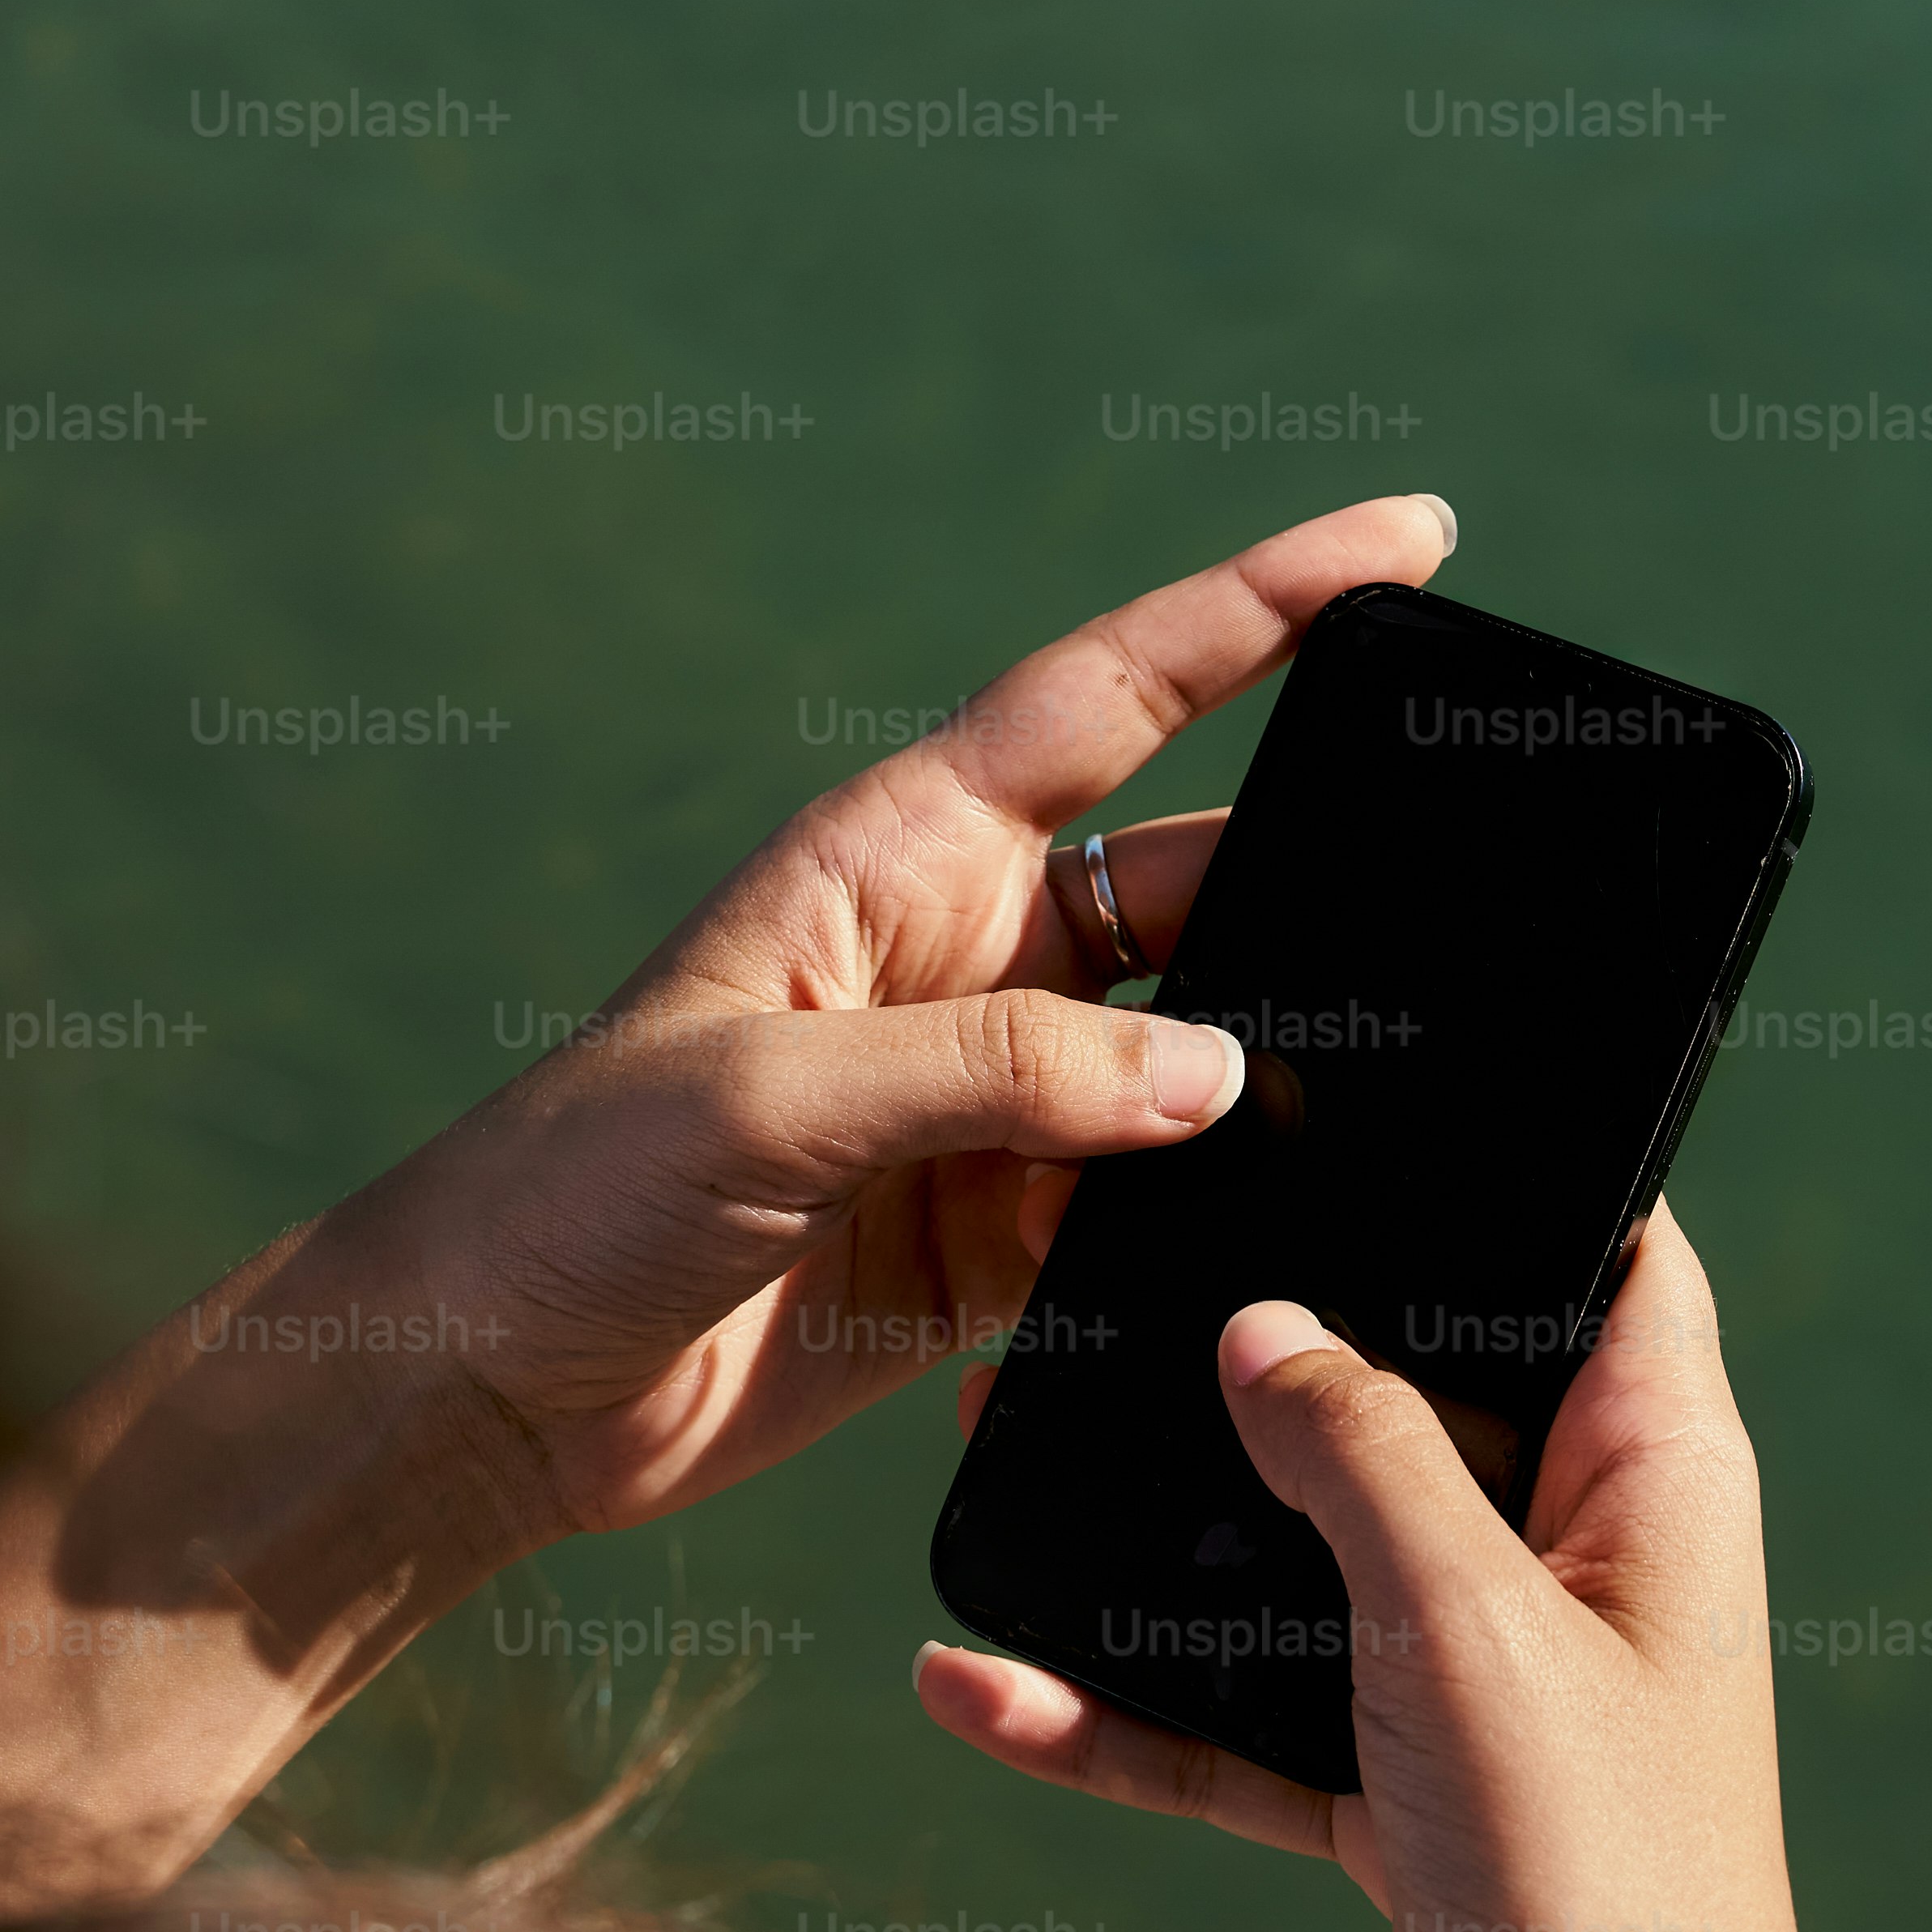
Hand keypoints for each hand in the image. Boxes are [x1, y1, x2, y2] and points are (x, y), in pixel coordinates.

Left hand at [321, 490, 1457, 1545]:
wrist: (479, 1394)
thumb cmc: (566, 1195)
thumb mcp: (770, 1100)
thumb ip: (1000, 1078)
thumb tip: (1217, 1081)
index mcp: (897, 857)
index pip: (1116, 690)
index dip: (1264, 604)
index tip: (1410, 536)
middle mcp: (961, 960)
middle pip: (1192, 887)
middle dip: (1313, 896)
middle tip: (1452, 915)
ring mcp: (982, 1106)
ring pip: (1188, 1069)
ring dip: (1255, 1104)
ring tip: (1359, 1124)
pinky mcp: (990, 1246)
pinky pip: (1142, 1221)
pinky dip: (1189, 1244)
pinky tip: (1233, 1273)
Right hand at [912, 1207, 1826, 1931]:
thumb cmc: (1605, 1879)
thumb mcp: (1469, 1626)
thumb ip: (1363, 1457)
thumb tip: (1265, 1325)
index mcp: (1657, 1471)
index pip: (1603, 1252)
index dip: (1506, 1164)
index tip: (1360, 1089)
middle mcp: (1580, 1555)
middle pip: (1413, 1394)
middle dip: (1263, 1344)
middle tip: (1105, 1261)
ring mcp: (1488, 1677)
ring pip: (1302, 1559)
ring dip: (1161, 1532)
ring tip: (992, 1448)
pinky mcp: (1409, 1792)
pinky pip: (1246, 1721)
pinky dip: (1128, 1713)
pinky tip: (976, 1689)